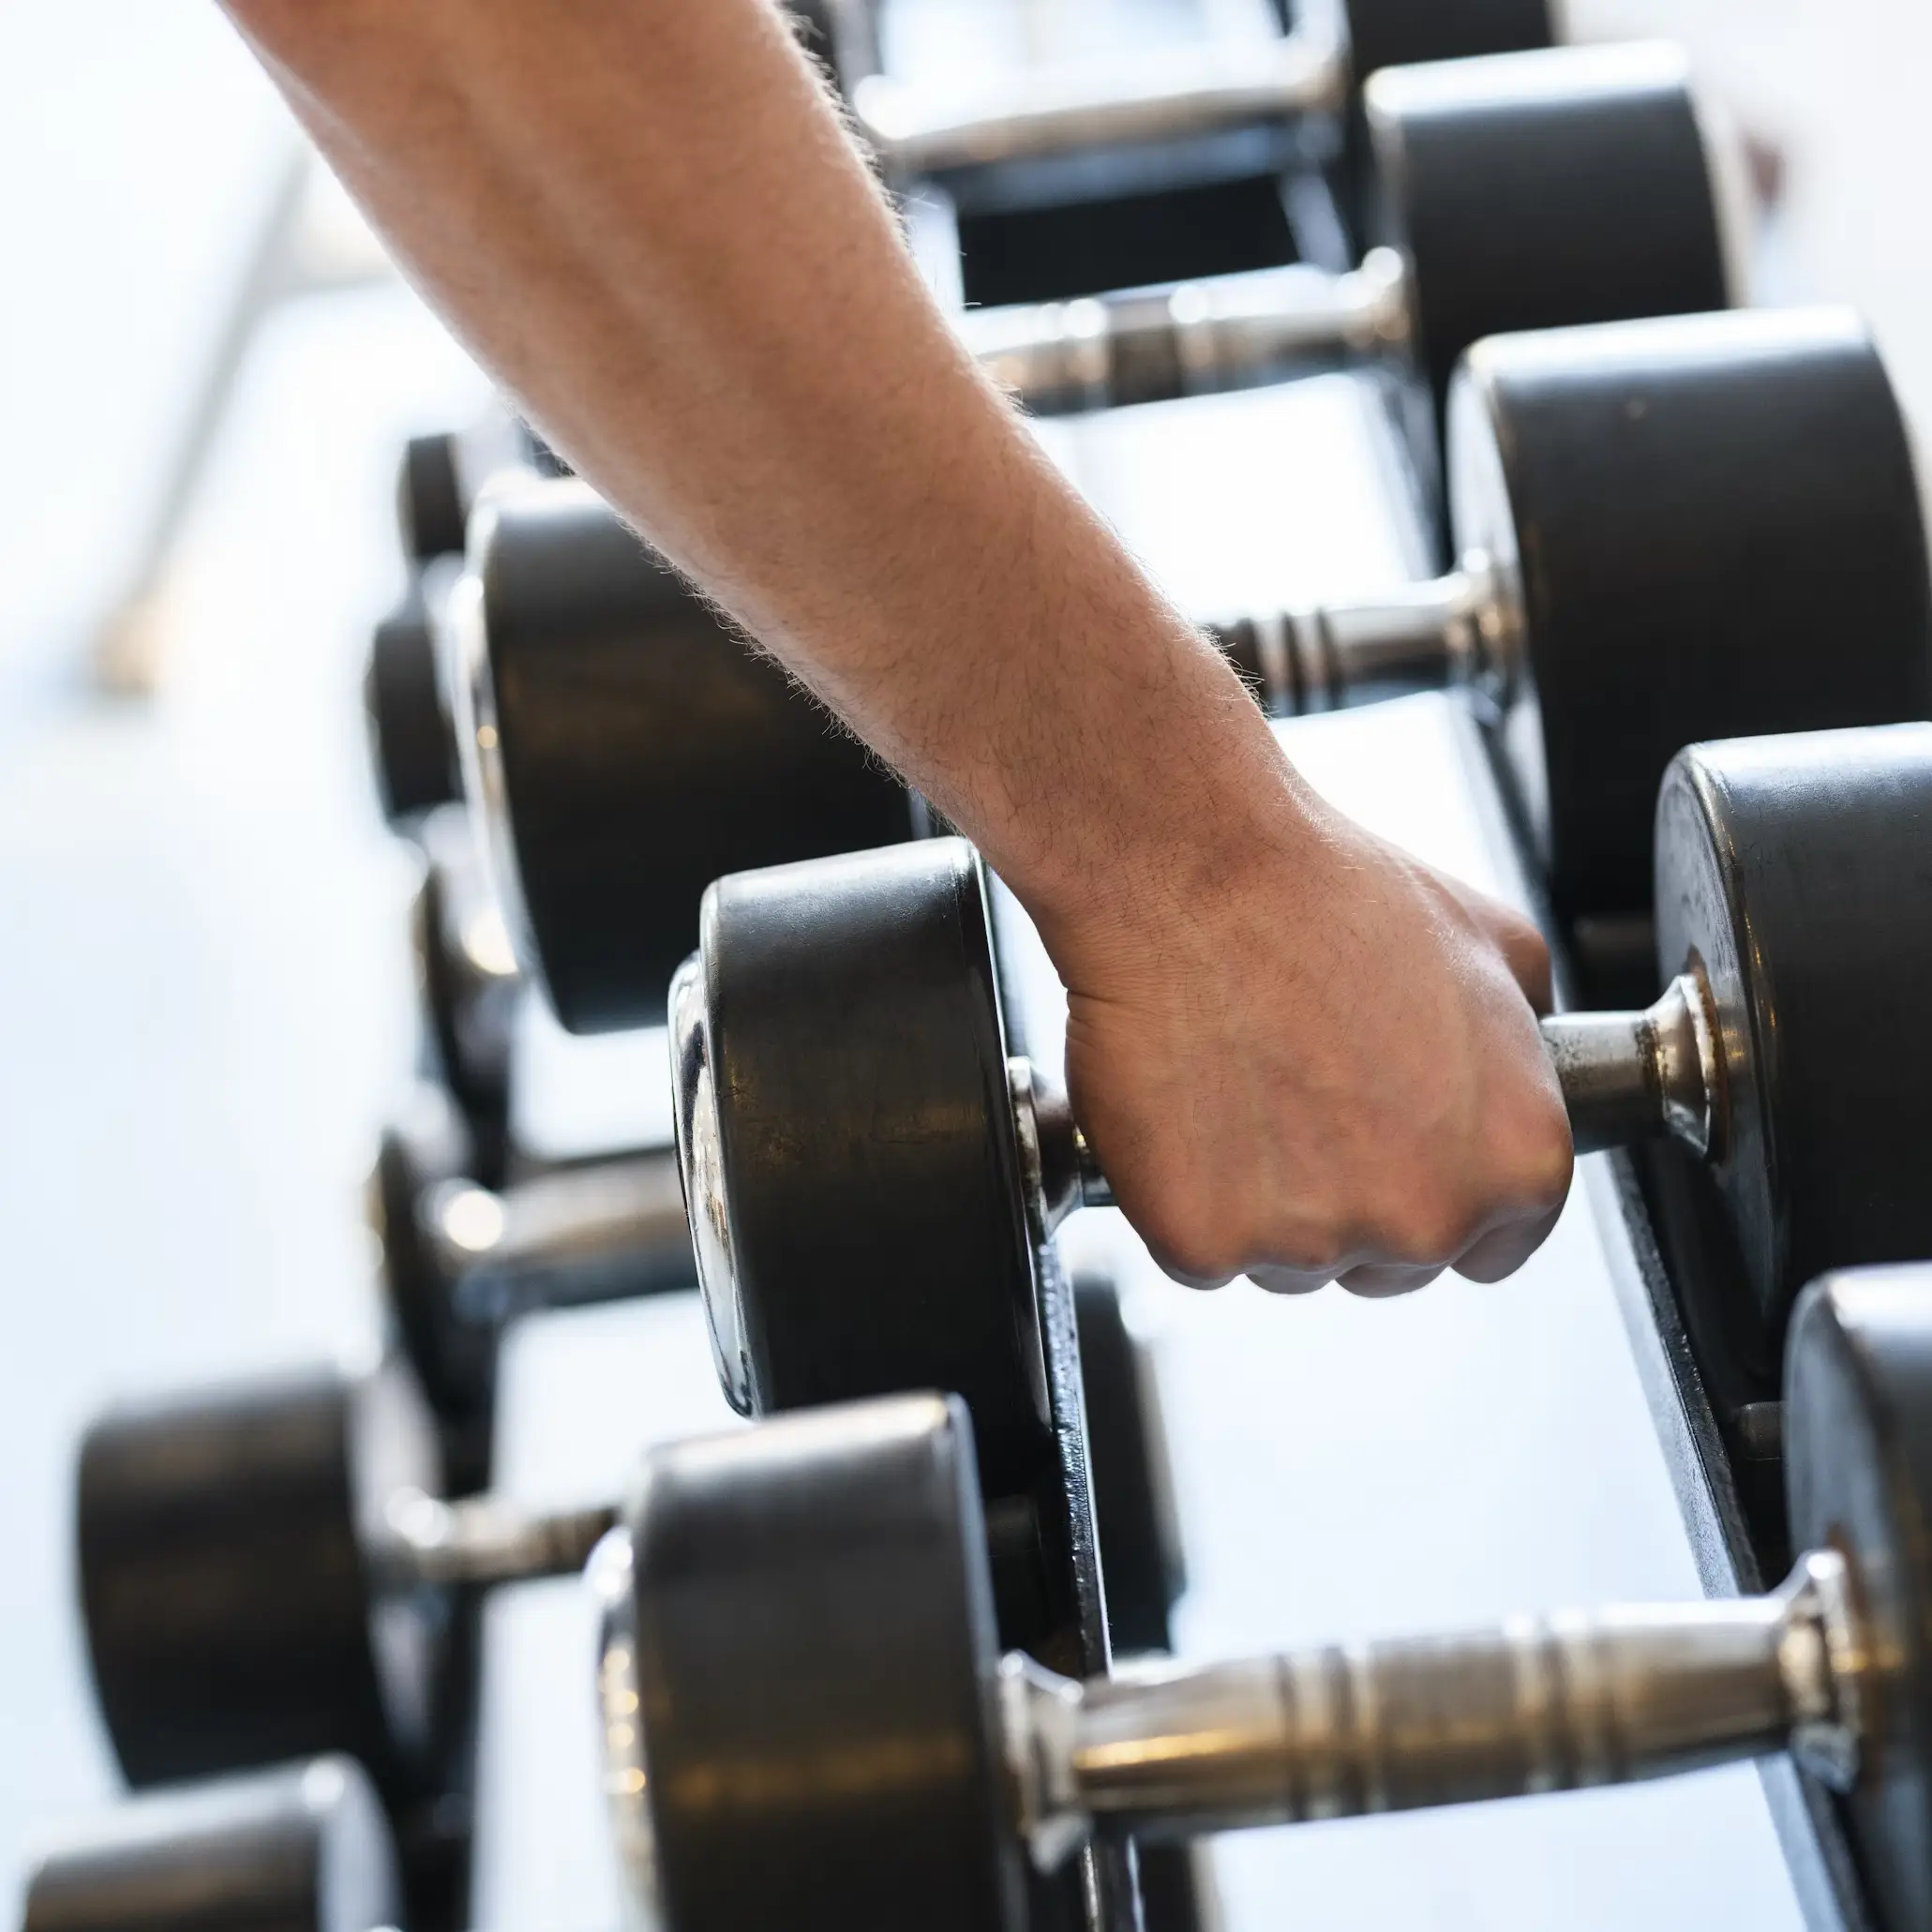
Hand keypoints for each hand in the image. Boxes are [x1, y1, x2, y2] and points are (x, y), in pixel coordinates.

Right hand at [1051, 790, 1572, 1295]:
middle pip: (1386, 1265)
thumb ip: (1527, 1039)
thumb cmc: (1329, 896)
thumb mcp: (1493, 942)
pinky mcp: (1203, 1242)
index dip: (1435, 1190)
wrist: (1197, 877)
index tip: (1388, 1149)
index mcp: (1517, 1161)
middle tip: (1301, 1097)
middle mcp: (1425, 1219)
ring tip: (1240, 1085)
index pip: (1492, 1245)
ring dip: (1261, 1201)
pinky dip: (1180, 1195)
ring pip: (1286, 1263)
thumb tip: (1523, 1064)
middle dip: (1347, 1200)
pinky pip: (1196, 1253)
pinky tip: (1186, 1112)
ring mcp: (1311, 1242)